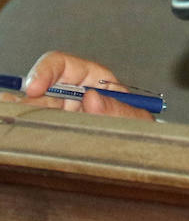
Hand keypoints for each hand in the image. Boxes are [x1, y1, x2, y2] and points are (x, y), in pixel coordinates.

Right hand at [2, 52, 154, 119]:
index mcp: (92, 79)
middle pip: (40, 89)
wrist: (139, 155)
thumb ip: (118, 108)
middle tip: (18, 110)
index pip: (61, 65)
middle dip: (27, 98)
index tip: (35, 87)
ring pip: (33, 108)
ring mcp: (59, 114)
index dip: (45, 71)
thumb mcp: (136, 119)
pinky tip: (21, 131)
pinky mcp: (51, 133)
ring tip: (15, 120)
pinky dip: (26, 128)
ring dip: (23, 113)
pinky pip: (34, 128)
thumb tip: (92, 97)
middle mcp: (71, 95)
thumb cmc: (139, 131)